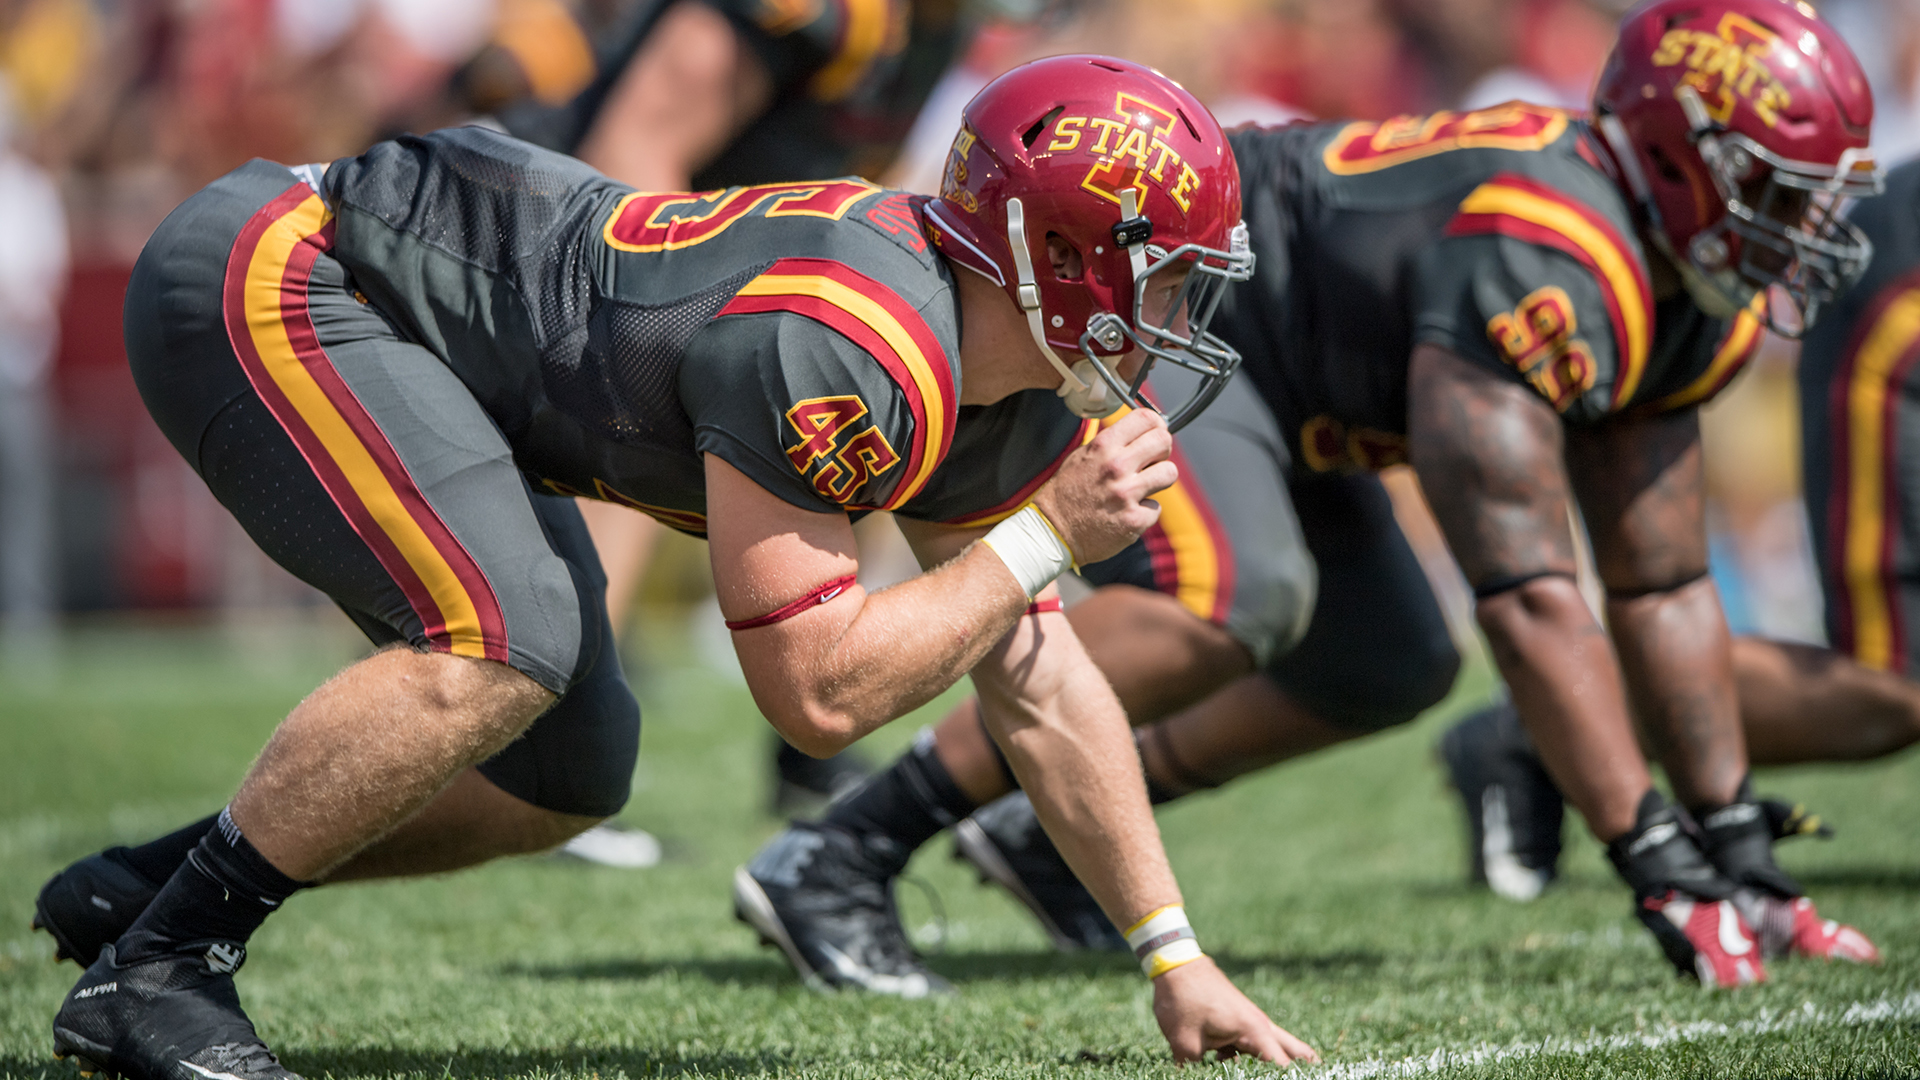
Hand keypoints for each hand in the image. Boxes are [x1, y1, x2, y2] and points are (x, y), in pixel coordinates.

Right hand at [1031, 408, 1177, 565]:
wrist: (1054, 532)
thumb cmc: (1068, 493)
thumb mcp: (1081, 456)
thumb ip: (1111, 443)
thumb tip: (1142, 433)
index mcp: (1103, 446)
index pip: (1146, 418)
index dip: (1156, 425)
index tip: (1155, 434)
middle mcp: (1116, 466)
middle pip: (1163, 441)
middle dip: (1162, 451)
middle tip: (1152, 461)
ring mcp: (1127, 493)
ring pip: (1170, 473)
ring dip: (1159, 480)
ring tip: (1142, 487)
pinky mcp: (1135, 519)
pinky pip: (1156, 507)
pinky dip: (1145, 511)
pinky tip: (1127, 512)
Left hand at [1151, 957, 1319, 1065]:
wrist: (1175, 963)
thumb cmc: (1183, 999)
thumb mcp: (1184, 1042)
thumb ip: (1193, 1069)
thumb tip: (1188, 1077)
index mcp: (1253, 1031)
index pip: (1281, 1067)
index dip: (1290, 1076)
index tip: (1307, 1077)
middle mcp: (1260, 1025)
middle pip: (1294, 1052)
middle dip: (1307, 1067)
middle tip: (1325, 1072)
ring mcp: (1251, 1021)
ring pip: (1277, 1046)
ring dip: (1283, 1062)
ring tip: (1301, 1070)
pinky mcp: (1239, 1019)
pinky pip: (1256, 1043)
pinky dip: (1258, 1057)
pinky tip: (1237, 1066)